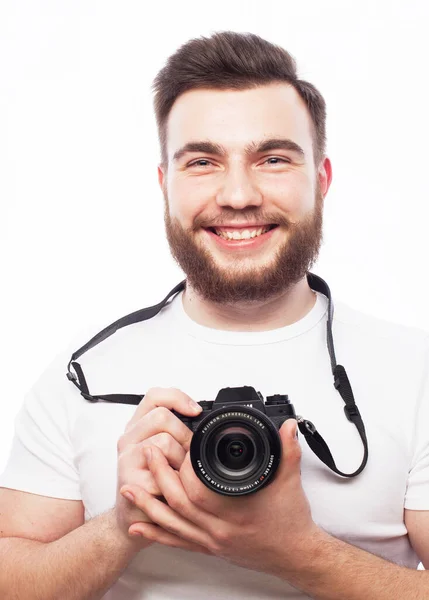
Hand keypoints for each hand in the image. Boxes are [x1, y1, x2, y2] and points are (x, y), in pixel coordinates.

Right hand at [115, 387, 211, 553]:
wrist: (133, 518)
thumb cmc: (153, 483)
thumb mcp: (164, 453)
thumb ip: (176, 433)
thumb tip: (205, 421)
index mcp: (137, 427)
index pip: (154, 396)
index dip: (177, 398)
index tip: (196, 411)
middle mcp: (128, 439)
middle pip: (162, 417)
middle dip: (185, 435)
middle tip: (190, 455)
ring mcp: (127, 459)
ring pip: (164, 441)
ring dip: (181, 460)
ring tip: (180, 474)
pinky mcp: (131, 481)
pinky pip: (163, 472)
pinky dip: (176, 483)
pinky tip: (174, 489)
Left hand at [121, 419, 319, 575]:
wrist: (295, 555)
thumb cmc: (291, 522)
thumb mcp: (290, 480)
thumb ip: (288, 450)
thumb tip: (288, 426)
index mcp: (235, 511)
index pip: (199, 489)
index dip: (184, 467)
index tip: (178, 446)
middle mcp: (219, 529)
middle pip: (178, 502)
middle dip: (159, 476)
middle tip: (148, 452)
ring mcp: (212, 540)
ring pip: (172, 524)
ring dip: (148, 505)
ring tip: (129, 488)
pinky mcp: (210, 548)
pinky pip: (177, 542)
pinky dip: (156, 533)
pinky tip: (140, 526)